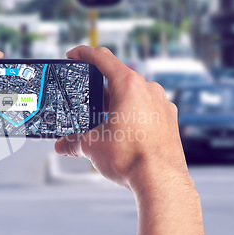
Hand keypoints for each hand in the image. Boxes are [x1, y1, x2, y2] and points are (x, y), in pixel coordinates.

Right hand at [54, 46, 189, 193]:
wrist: (160, 181)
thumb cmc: (130, 158)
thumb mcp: (91, 146)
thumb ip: (73, 142)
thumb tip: (63, 145)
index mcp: (129, 85)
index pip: (102, 58)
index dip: (83, 53)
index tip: (73, 54)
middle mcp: (149, 90)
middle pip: (119, 78)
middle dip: (100, 89)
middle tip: (87, 102)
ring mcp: (163, 105)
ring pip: (135, 95)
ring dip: (118, 103)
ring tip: (105, 122)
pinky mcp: (170, 121)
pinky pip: (148, 110)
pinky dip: (134, 115)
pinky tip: (125, 133)